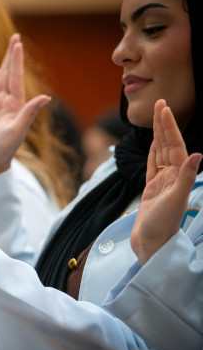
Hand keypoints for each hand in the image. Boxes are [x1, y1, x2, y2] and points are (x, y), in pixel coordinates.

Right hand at [0, 33, 50, 182]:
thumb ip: (29, 114)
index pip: (16, 78)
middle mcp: (7, 104)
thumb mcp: (16, 132)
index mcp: (15, 106)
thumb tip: (46, 98)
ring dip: (5, 65)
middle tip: (15, 38)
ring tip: (9, 50)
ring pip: (1, 81)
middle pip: (9, 75)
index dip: (16, 60)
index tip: (17, 43)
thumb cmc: (2, 151)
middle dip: (12, 57)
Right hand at [131, 100, 201, 263]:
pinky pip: (153, 165)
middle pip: (168, 145)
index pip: (175, 146)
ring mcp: (163, 182)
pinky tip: (153, 144)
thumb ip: (186, 177)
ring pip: (161, 152)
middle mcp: (173, 177)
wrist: (151, 245)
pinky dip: (153, 152)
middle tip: (160, 104)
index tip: (164, 109)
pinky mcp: (152, 189)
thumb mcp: (175, 201)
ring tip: (157, 118)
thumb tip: (198, 154)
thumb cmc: (162, 227)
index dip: (169, 127)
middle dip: (164, 124)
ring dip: (159, 135)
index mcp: (179, 177)